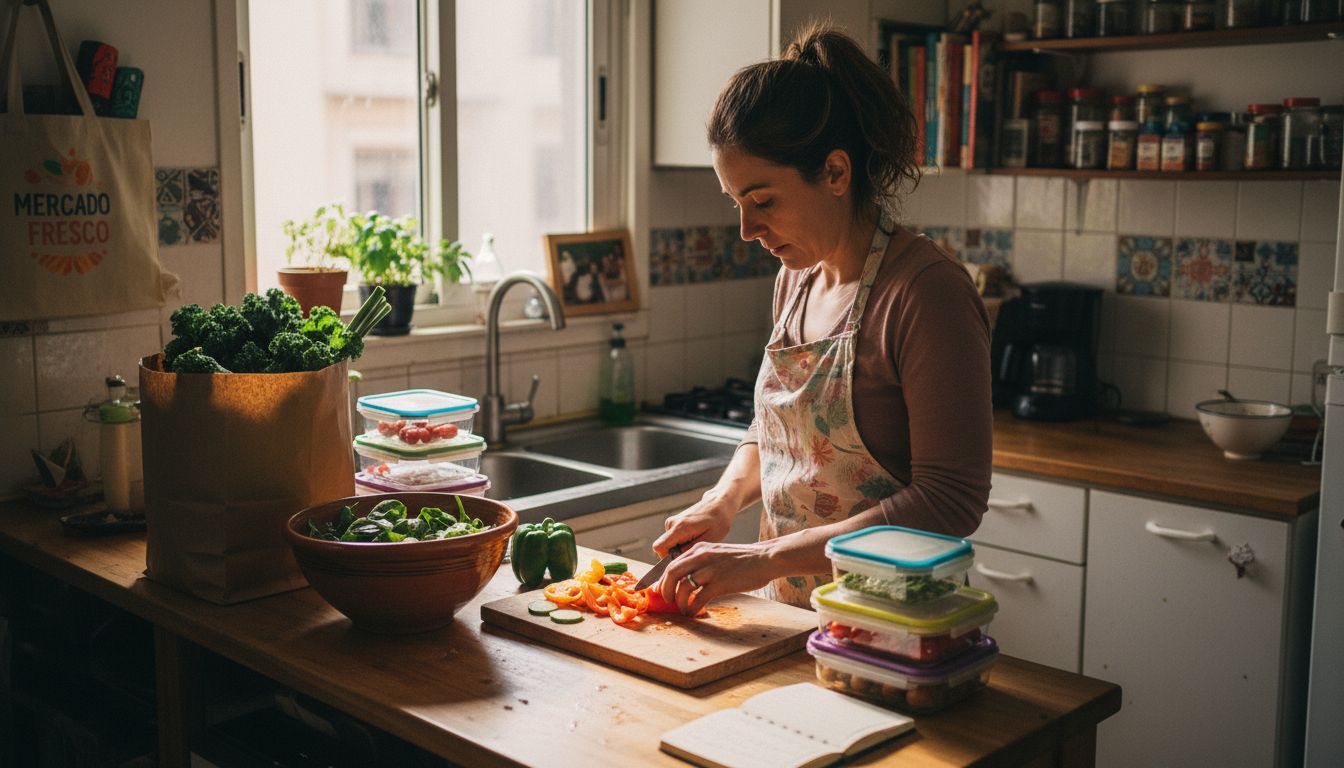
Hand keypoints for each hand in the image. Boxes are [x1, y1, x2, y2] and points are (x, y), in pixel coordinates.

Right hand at [650, 494, 735, 558]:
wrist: (718, 504)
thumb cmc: (718, 521)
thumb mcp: (710, 539)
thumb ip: (691, 550)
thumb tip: (677, 559)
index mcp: (679, 527)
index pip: (659, 547)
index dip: (666, 558)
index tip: (681, 560)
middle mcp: (672, 523)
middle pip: (663, 547)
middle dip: (675, 554)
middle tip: (694, 551)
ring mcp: (672, 522)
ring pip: (668, 544)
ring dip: (680, 548)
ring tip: (697, 542)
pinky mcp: (674, 522)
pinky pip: (672, 539)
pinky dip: (681, 542)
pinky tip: (695, 537)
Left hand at [656, 540, 776, 614]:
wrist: (764, 558)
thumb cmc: (742, 559)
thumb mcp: (716, 553)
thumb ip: (700, 563)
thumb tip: (684, 579)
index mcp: (699, 549)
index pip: (671, 563)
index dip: (662, 579)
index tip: (660, 590)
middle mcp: (701, 556)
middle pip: (672, 573)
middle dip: (665, 590)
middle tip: (667, 600)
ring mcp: (711, 569)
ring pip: (683, 587)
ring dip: (679, 601)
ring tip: (683, 608)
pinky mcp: (720, 583)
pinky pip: (698, 598)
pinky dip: (692, 608)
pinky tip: (694, 612)